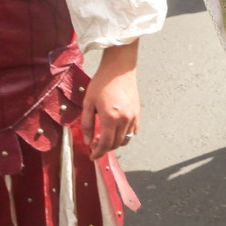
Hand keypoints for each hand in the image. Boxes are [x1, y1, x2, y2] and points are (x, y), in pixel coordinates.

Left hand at [81, 43, 139, 158]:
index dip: (98, 153)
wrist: (119, 69)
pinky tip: (116, 130)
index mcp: (110, 118)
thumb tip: (88, 140)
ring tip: (105, 137)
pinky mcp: (137, 113)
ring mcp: (133, 117)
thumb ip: (87, 124)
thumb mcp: (88, 103)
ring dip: (115, 143)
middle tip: (95, 144)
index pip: (105, 144)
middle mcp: (124, 120)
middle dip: (105, 148)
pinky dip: (125, 136)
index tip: (92, 156)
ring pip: (125, 140)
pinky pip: (133, 132)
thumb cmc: (102, 83)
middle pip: (115, 144)